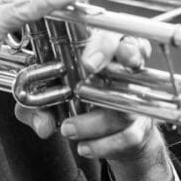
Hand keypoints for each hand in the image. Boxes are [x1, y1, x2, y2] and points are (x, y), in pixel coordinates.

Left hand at [15, 30, 175, 180]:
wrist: (115, 140)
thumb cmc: (81, 107)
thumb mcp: (50, 102)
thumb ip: (37, 109)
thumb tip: (42, 124)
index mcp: (103, 53)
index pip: (112, 34)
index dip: (105, 45)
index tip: (88, 63)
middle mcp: (126, 70)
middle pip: (132, 53)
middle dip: (109, 64)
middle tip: (84, 84)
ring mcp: (138, 98)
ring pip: (123, 104)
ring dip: (91, 122)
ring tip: (69, 129)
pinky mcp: (143, 127)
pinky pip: (128, 136)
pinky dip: (103, 145)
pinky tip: (85, 146)